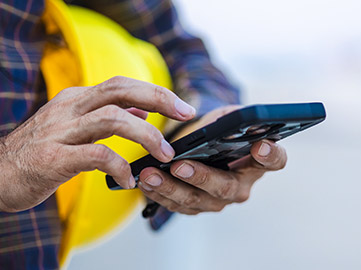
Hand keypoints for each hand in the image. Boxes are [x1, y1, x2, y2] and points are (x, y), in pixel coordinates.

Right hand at [0, 76, 194, 211]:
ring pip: (112, 118)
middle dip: (159, 98)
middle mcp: (70, 108)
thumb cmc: (41, 151)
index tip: (183, 107)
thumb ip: (108, 114)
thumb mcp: (75, 125)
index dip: (156, 92)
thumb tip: (143, 108)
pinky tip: (128, 180)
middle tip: (185, 114)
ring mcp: (60, 131)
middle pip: (120, 90)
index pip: (122, 85)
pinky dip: (119, 166)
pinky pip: (96, 155)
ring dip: (146, 135)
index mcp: (77, 99)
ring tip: (164, 154)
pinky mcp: (54, 158)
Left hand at [137, 105, 287, 214]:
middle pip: (226, 187)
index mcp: (256, 162)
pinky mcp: (196, 207)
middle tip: (181, 165)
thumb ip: (231, 118)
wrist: (200, 150)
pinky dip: (159, 194)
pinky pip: (177, 206)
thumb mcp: (225, 118)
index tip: (261, 146)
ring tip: (150, 174)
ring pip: (196, 200)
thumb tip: (234, 118)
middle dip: (201, 177)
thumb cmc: (216, 132)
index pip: (275, 160)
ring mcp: (218, 200)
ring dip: (171, 188)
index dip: (271, 155)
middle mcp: (241, 186)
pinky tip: (145, 182)